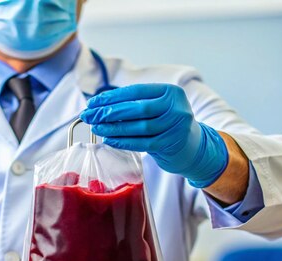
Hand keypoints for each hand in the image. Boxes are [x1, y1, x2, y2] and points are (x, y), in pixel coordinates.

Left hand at [80, 84, 228, 187]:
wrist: (193, 146)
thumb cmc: (167, 123)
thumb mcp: (158, 107)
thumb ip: (135, 103)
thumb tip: (98, 104)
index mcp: (170, 92)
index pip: (136, 91)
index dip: (112, 97)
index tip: (92, 102)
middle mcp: (175, 107)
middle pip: (136, 108)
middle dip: (108, 112)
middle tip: (88, 115)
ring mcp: (175, 127)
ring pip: (138, 126)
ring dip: (113, 127)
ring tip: (96, 127)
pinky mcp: (170, 144)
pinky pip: (141, 143)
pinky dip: (123, 141)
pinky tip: (108, 139)